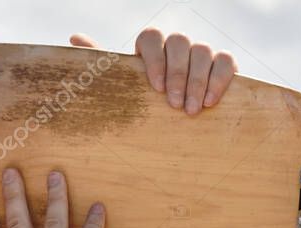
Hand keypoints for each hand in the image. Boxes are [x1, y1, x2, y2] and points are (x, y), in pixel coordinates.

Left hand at [70, 28, 237, 114]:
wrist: (176, 118)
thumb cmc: (143, 101)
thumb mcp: (123, 86)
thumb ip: (103, 63)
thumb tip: (74, 38)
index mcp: (151, 46)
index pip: (151, 36)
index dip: (154, 58)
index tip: (154, 87)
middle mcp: (176, 45)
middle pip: (179, 41)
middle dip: (177, 74)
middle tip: (173, 104)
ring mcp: (201, 52)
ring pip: (203, 51)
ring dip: (197, 82)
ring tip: (191, 111)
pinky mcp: (224, 64)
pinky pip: (226, 61)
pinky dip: (219, 80)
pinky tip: (210, 102)